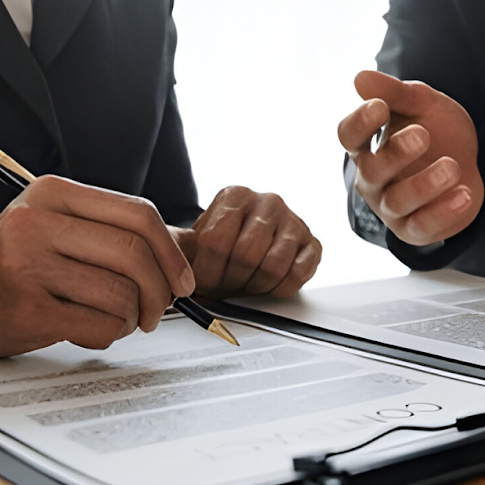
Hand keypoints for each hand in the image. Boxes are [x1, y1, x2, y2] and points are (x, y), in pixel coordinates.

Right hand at [0, 175, 195, 355]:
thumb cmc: (16, 263)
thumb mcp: (57, 227)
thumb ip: (111, 232)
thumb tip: (183, 254)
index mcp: (53, 193)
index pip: (138, 214)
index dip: (172, 253)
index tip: (182, 281)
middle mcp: (37, 222)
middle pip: (134, 254)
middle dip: (160, 291)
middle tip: (157, 311)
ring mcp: (29, 265)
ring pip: (121, 294)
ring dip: (131, 318)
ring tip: (114, 320)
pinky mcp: (28, 309)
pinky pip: (101, 324)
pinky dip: (109, 334)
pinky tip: (90, 330)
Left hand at [173, 186, 321, 296]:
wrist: (249, 242)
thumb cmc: (222, 246)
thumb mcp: (195, 243)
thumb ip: (181, 256)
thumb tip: (172, 281)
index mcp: (235, 196)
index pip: (216, 240)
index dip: (208, 272)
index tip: (204, 284)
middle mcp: (267, 201)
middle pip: (246, 255)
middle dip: (232, 281)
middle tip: (226, 288)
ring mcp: (293, 220)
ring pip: (273, 266)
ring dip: (256, 287)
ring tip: (246, 286)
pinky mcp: (312, 243)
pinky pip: (298, 273)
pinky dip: (281, 288)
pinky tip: (269, 285)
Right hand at [337, 70, 482, 246]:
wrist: (471, 164)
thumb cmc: (438, 132)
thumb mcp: (422, 104)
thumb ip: (395, 93)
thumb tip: (360, 78)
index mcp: (368, 146)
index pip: (349, 136)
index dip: (360, 123)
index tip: (380, 107)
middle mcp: (373, 179)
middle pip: (374, 171)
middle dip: (397, 153)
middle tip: (423, 134)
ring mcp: (391, 207)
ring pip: (399, 200)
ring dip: (425, 184)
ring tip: (452, 167)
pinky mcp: (414, 229)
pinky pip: (423, 225)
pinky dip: (444, 212)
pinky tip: (464, 194)